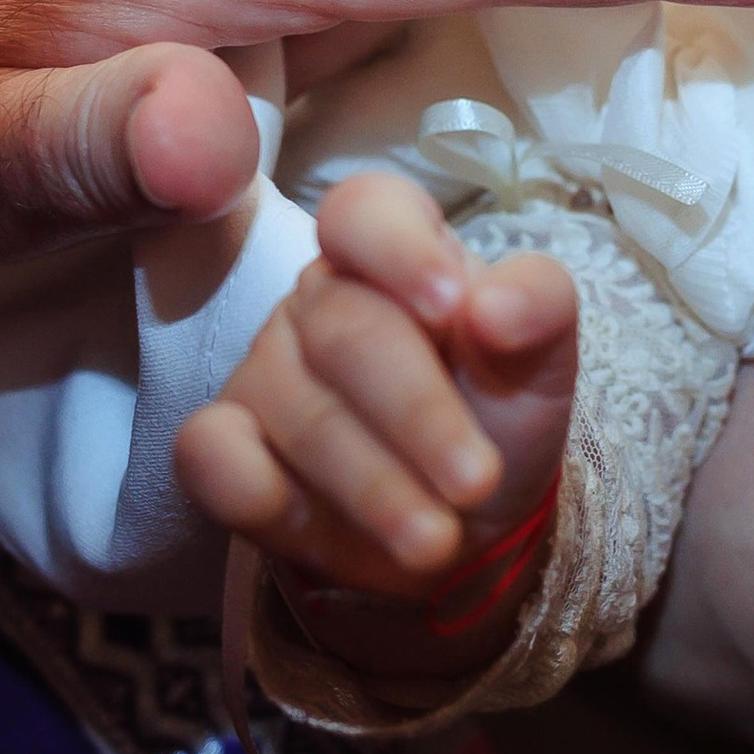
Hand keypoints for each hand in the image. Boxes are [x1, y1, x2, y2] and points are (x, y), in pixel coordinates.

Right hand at [172, 170, 574, 677]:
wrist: (467, 521)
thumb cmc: (501, 411)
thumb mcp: (543, 358)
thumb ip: (538, 308)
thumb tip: (495, 304)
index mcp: (396, 246)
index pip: (367, 212)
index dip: (401, 252)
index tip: (453, 308)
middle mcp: (320, 297)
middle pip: (348, 333)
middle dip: (419, 415)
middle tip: (477, 482)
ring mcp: (264, 367)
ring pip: (299, 414)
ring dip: (374, 486)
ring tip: (437, 540)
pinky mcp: (222, 442)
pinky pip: (210, 453)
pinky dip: (250, 488)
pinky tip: (300, 520)